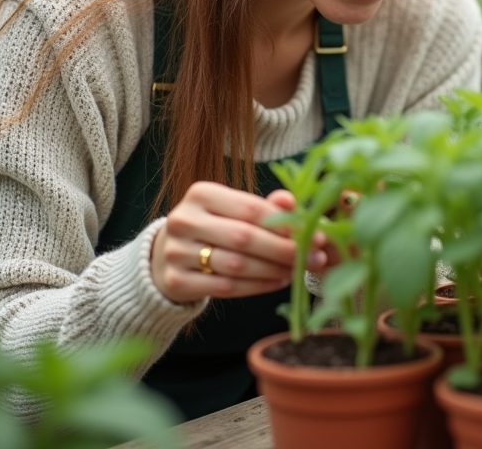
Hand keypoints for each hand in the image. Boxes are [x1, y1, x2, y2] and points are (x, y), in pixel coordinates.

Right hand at [149, 181, 329, 303]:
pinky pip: (226, 288)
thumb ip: (264, 206)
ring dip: (275, 270)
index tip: (314, 234)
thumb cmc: (212, 227)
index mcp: (200, 193)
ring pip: (237, 265)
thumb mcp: (233, 209)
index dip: (285, 224)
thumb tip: (292, 201)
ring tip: (300, 270)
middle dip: (285, 249)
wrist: (166, 256)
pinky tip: (278, 282)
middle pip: (244, 238)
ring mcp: (176, 252)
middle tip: (314, 257)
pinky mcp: (176, 281)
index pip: (251, 208)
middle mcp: (183, 220)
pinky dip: (258, 286)